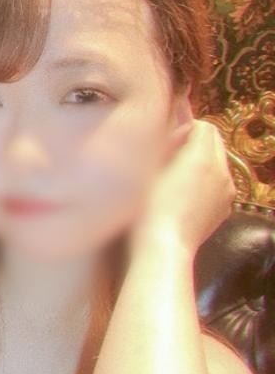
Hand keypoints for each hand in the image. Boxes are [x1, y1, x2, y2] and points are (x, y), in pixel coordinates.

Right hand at [130, 119, 236, 258]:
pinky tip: (187, 196)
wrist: (163, 247)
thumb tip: (178, 128)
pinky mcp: (225, 208)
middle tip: (173, 156)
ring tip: (179, 178)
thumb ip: (167, 142)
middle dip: (197, 143)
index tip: (169, 142)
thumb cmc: (147, 208)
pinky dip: (208, 181)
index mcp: (202, 157)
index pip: (204, 127)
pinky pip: (220, 183)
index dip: (186, 128)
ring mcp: (227, 191)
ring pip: (219, 163)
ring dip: (203, 161)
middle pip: (216, 142)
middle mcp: (221, 171)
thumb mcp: (149, 168)